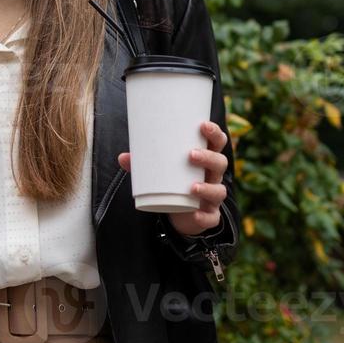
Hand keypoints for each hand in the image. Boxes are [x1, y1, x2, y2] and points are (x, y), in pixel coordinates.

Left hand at [117, 120, 228, 236]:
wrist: (182, 215)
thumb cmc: (174, 184)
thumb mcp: (161, 172)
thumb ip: (143, 165)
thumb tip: (122, 157)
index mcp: (206, 160)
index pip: (217, 143)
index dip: (214, 133)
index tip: (203, 125)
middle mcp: (213, 176)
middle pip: (220, 163)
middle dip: (208, 157)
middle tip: (190, 155)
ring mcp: (213, 197)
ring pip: (218, 191)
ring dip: (207, 188)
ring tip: (192, 187)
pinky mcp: (210, 215)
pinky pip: (211, 217)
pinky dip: (204, 217)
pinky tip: (195, 215)